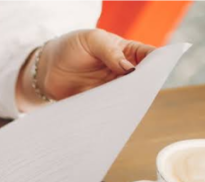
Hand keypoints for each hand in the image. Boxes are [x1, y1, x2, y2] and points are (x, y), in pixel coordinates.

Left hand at [17, 29, 155, 109]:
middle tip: (140, 94)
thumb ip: (110, 52)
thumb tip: (129, 69)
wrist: (46, 68)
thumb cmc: (72, 46)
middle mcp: (122, 72)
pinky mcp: (98, 104)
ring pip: (126, 98)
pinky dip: (110, 114)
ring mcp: (111, 89)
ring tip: (124, 107)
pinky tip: (109, 117)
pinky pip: (108, 110)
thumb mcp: (92, 40)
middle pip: (141, 82)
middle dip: (142, 88)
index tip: (156, 73)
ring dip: (126, 103)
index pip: (149, 57)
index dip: (157, 64)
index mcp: (127, 52)